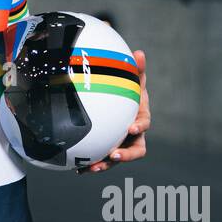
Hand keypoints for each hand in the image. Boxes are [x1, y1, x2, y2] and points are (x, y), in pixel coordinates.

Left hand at [77, 49, 149, 174]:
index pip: (144, 124)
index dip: (140, 127)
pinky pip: (101, 160)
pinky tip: (77, 169)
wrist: (118, 102)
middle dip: (126, 155)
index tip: (131, 128)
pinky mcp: (108, 150)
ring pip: (116, 159)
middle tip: (113, 155)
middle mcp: (133, 135)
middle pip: (135, 150)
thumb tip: (139, 53)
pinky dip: (91, 165)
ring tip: (91, 168)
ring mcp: (121, 144)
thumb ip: (136, 68)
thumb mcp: (131, 77)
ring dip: (105, 165)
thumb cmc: (127, 89)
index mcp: (140, 118)